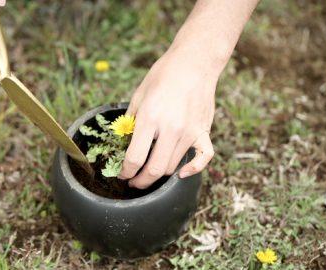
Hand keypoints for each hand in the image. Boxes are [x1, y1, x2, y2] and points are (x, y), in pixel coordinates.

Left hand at [119, 46, 219, 188]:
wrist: (194, 63)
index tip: (122, 174)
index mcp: (150, 118)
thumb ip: (131, 123)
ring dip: (159, 174)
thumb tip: (125, 147)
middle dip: (140, 181)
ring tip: (149, 170)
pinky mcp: (204, 131)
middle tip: (133, 181)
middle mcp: (171, 128)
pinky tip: (182, 173)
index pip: (134, 158)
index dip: (125, 172)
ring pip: (173, 167)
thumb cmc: (162, 76)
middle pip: (155, 170)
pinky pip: (203, 158)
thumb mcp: (138, 96)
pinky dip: (193, 169)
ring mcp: (190, 131)